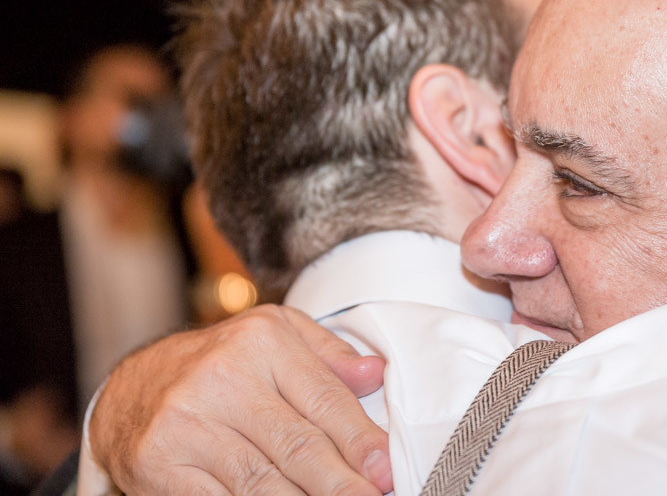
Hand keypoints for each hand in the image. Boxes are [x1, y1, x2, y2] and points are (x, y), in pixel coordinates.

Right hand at [90, 305, 391, 494]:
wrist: (130, 387)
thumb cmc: (220, 362)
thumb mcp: (275, 336)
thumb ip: (328, 354)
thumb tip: (375, 373)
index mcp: (260, 341)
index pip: (324, 400)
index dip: (360, 441)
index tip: (386, 471)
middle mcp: (221, 377)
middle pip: (297, 445)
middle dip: (340, 483)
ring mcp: (186, 423)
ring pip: (261, 481)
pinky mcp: (157, 463)